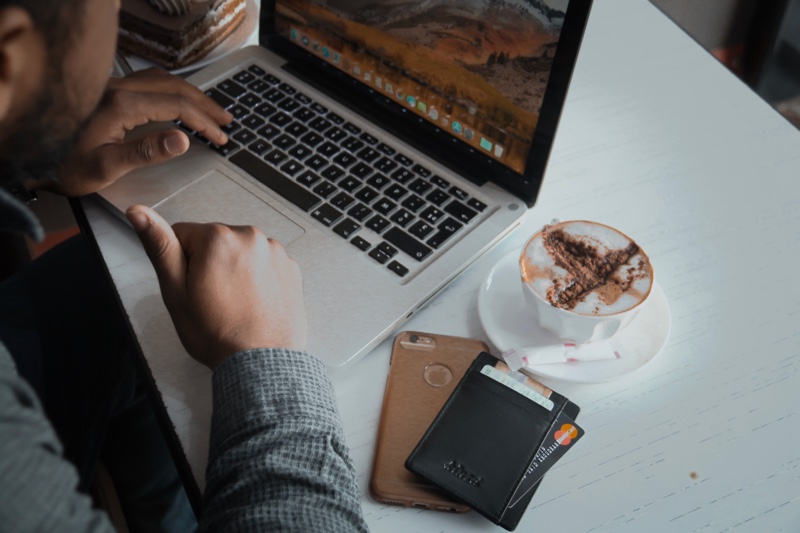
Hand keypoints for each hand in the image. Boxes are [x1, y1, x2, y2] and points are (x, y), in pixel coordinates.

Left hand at [50, 68, 231, 196]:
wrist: (27, 156)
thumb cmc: (62, 166)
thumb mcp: (106, 167)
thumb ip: (146, 152)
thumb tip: (183, 139)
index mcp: (120, 105)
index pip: (176, 105)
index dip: (204, 121)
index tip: (221, 136)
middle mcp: (116, 88)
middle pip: (173, 86)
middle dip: (204, 103)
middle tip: (226, 120)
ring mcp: (110, 86)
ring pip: (161, 79)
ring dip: (189, 93)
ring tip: (208, 109)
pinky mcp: (105, 90)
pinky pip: (147, 81)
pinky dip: (170, 89)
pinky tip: (176, 100)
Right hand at [125, 205, 307, 369]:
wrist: (260, 362)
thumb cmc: (219, 333)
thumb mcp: (176, 292)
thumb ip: (159, 246)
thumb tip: (138, 213)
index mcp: (218, 238)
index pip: (183, 234)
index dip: (182, 264)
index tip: (193, 286)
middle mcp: (251, 237)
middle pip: (215, 242)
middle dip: (210, 265)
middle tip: (213, 299)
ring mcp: (274, 252)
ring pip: (241, 253)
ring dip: (236, 270)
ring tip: (235, 303)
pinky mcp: (290, 267)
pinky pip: (264, 264)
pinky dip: (258, 279)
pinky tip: (253, 302)